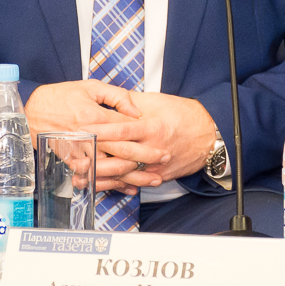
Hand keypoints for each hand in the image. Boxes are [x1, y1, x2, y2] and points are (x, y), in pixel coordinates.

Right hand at [25, 81, 161, 193]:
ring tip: (152, 179)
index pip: (126, 129)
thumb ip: (117, 96)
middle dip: (147, 158)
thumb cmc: (60, 96)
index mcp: (94, 116)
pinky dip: (112, 185)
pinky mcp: (72, 162)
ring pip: (111, 169)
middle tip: (165, 160)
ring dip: (133, 176)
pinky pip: (95, 177)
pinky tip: (127, 188)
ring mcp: (79, 152)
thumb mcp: (90, 87)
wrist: (29, 112)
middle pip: (123, 152)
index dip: (147, 136)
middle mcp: (88, 136)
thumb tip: (137, 111)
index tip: (163, 141)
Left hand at [80, 90, 217, 191]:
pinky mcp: (159, 176)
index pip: (121, 130)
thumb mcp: (157, 102)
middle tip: (75, 154)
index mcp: (152, 127)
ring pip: (126, 173)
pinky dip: (117, 185)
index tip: (83, 129)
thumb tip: (111, 100)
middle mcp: (154, 148)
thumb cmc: (184, 115)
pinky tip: (101, 184)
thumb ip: (132, 102)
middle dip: (96, 155)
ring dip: (102, 175)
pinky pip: (135, 182)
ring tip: (81, 174)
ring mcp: (157, 165)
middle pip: (120, 154)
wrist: (208, 134)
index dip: (101, 131)